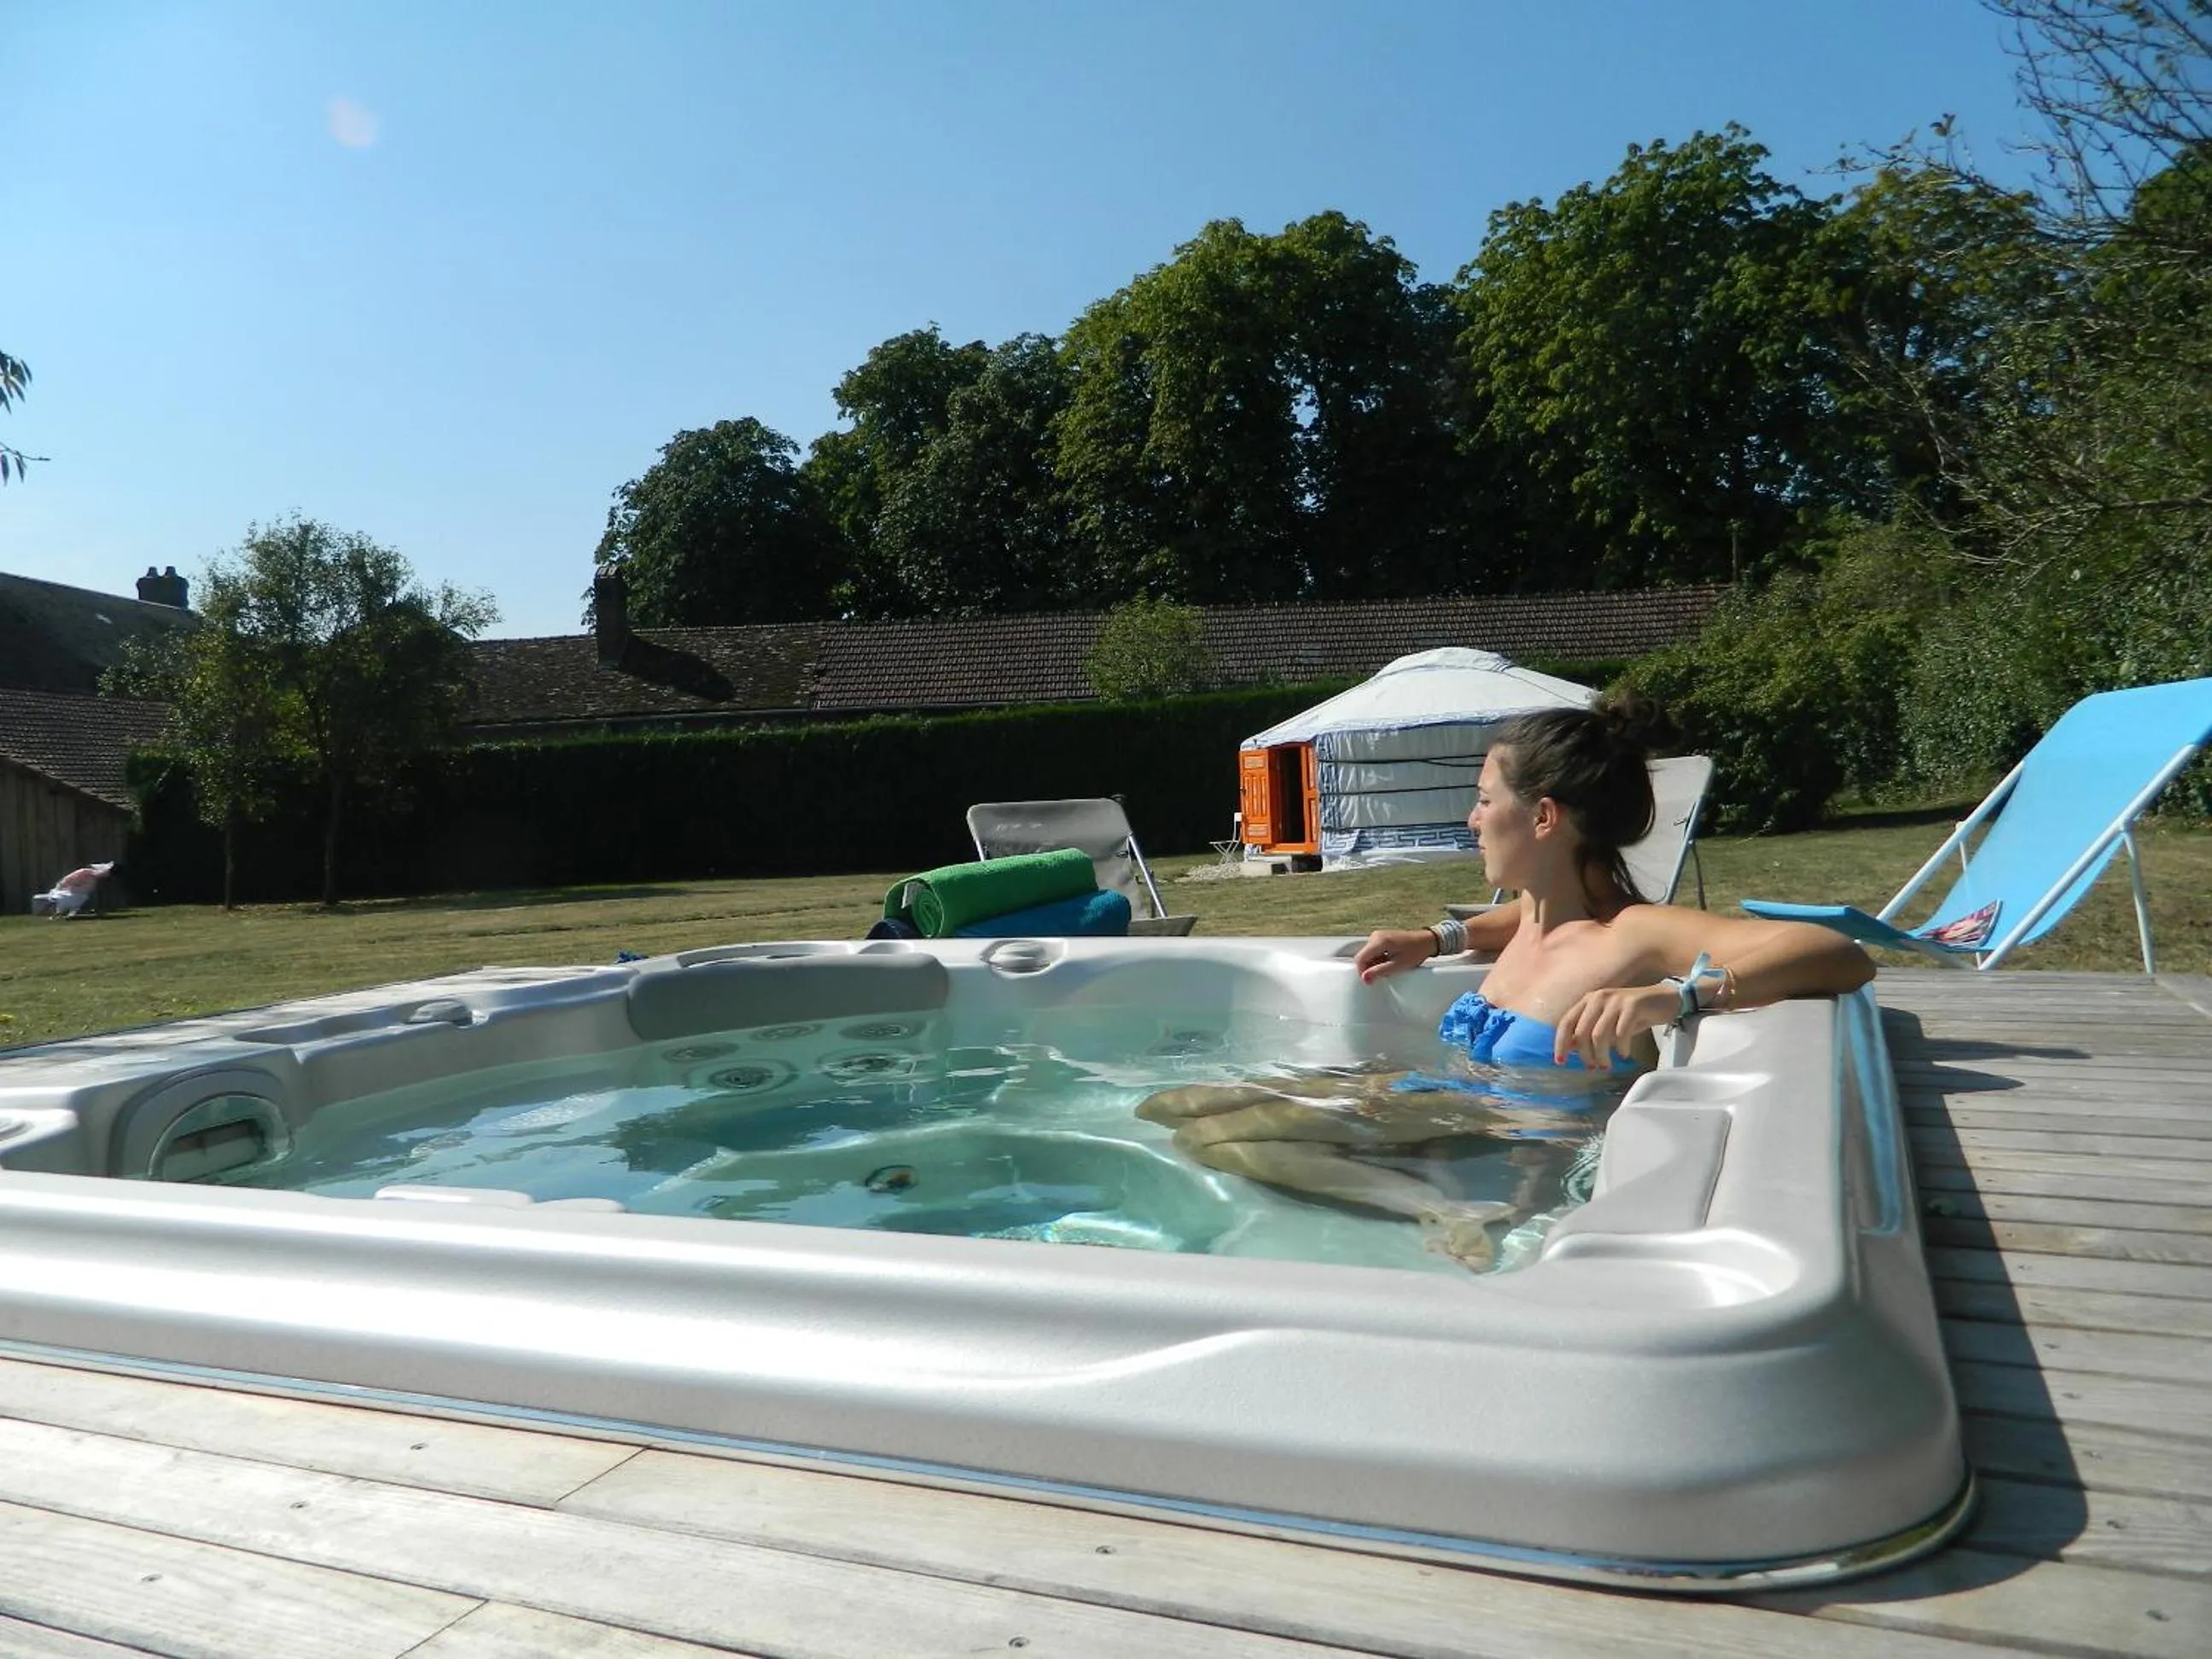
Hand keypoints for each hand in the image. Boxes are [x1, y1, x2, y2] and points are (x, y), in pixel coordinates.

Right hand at [1353, 928, 1436, 983]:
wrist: (1426, 941)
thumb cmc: (1416, 951)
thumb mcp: (1398, 965)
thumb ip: (1380, 971)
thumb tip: (1365, 978)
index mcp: (1379, 941)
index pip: (1360, 958)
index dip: (1362, 971)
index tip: (1369, 981)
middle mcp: (1376, 936)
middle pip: (1362, 956)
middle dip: (1369, 968)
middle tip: (1382, 975)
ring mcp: (1377, 935)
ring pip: (1367, 954)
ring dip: (1374, 964)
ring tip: (1388, 968)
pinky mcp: (1380, 937)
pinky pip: (1372, 951)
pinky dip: (1377, 959)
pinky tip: (1388, 962)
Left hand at [1552, 983, 1675, 1067]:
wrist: (1664, 1000)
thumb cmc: (1633, 1015)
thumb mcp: (1607, 1023)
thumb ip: (1589, 1032)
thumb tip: (1570, 1049)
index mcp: (1588, 1000)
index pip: (1566, 1022)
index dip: (1561, 1043)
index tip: (1560, 1061)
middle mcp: (1598, 997)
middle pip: (1581, 1031)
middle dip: (1585, 1054)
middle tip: (1592, 1067)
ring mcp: (1615, 1000)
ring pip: (1599, 1034)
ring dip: (1601, 1055)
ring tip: (1606, 1065)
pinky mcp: (1633, 1005)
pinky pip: (1621, 1032)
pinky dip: (1621, 1047)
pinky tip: (1624, 1054)